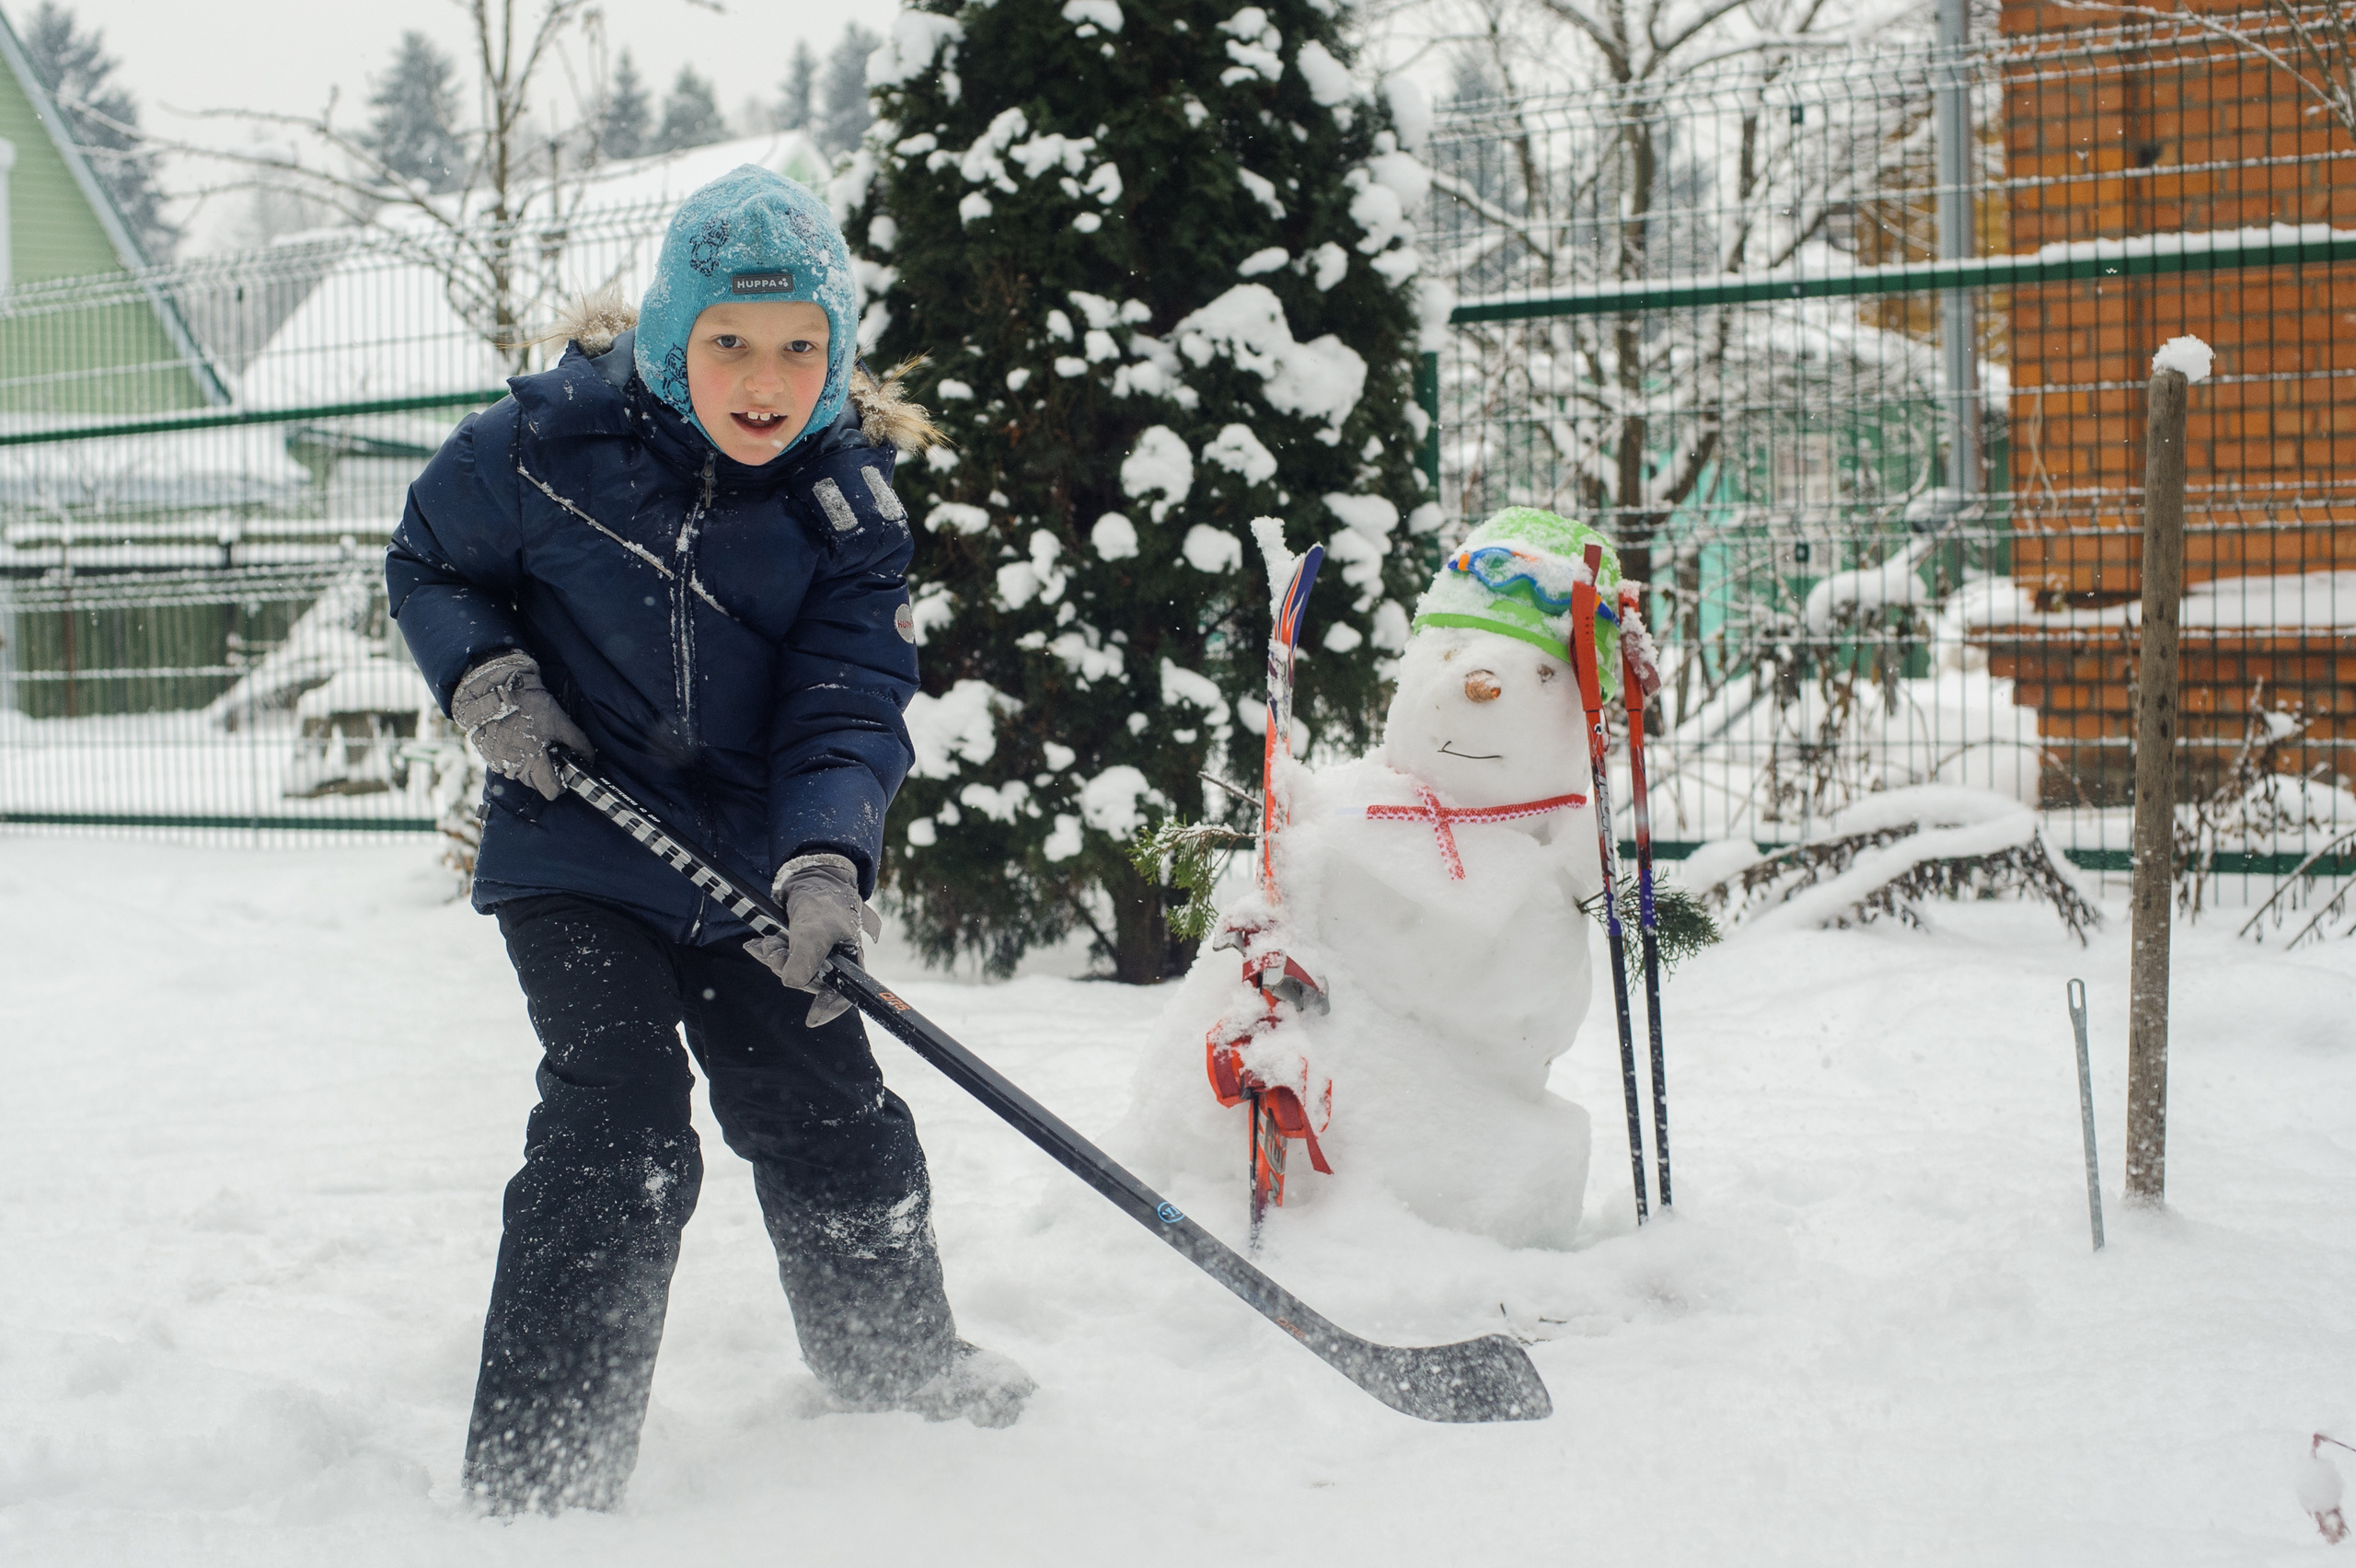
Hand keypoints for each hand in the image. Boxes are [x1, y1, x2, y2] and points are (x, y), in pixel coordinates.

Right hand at [450, 650, 593, 800]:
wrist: (494, 689)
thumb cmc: (527, 704)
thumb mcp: (559, 721)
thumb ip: (577, 742)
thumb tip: (590, 758)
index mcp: (533, 763)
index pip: (551, 791)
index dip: (561, 783)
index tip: (565, 771)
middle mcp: (513, 768)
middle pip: (536, 783)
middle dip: (545, 772)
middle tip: (548, 749)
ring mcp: (498, 762)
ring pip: (520, 774)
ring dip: (528, 763)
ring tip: (532, 740)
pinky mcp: (488, 755)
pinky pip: (506, 764)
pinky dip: (514, 756)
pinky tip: (517, 738)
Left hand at [744, 853, 882, 1026]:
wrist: (809, 881)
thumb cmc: (823, 904)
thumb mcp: (815, 929)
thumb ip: (806, 956)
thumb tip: (791, 983)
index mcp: (849, 963)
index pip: (844, 995)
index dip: (830, 1008)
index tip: (811, 1020)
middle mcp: (833, 966)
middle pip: (807, 984)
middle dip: (787, 968)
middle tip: (775, 949)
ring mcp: (814, 960)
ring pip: (790, 973)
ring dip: (774, 958)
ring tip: (769, 940)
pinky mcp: (797, 952)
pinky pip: (780, 962)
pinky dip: (766, 953)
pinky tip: (755, 944)